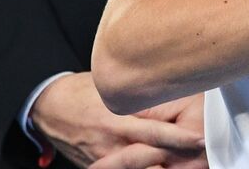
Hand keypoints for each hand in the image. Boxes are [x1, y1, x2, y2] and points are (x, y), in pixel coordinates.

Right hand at [88, 94, 208, 168]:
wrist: (49, 107)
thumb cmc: (84, 91)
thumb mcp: (113, 88)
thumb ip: (140, 97)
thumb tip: (173, 89)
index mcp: (116, 120)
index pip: (153, 133)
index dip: (179, 137)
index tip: (200, 139)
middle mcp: (111, 144)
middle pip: (149, 156)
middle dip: (176, 156)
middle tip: (200, 152)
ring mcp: (103, 160)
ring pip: (139, 168)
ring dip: (162, 165)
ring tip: (185, 162)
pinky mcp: (96, 168)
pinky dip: (144, 168)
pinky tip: (158, 165)